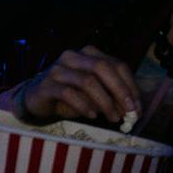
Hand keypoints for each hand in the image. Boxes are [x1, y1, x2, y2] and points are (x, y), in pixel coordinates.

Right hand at [14, 46, 138, 124]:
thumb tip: (133, 109)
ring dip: (105, 102)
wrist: (36, 100)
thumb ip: (112, 96)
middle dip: (120, 90)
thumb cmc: (70, 95)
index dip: (130, 85)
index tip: (137, 107)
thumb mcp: (94, 94)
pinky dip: (84, 106)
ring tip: (113, 118)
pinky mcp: (46, 84)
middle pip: (103, 68)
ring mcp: (59, 69)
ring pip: (88, 81)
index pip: (117, 65)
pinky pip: (69, 93)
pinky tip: (92, 116)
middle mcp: (74, 57)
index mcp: (90, 54)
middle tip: (129, 112)